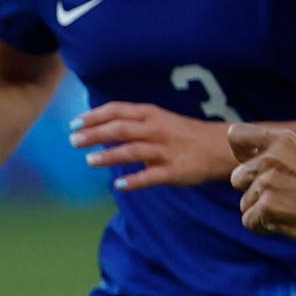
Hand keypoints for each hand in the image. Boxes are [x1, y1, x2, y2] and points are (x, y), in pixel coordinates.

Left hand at [70, 102, 233, 190]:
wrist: (222, 148)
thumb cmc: (186, 134)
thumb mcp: (162, 120)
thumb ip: (135, 123)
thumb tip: (102, 128)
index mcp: (152, 114)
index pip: (117, 111)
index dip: (94, 116)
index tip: (75, 124)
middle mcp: (157, 130)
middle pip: (120, 129)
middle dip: (94, 134)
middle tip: (73, 141)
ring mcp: (165, 150)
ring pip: (132, 150)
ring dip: (108, 156)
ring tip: (89, 161)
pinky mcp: (174, 171)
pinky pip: (150, 176)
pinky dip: (134, 181)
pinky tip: (118, 185)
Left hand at [229, 124, 295, 250]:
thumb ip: (270, 155)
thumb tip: (239, 155)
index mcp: (282, 140)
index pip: (235, 134)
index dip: (240, 152)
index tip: (253, 161)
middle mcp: (272, 157)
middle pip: (237, 177)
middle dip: (253, 190)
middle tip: (286, 195)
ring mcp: (268, 183)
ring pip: (244, 202)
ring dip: (262, 211)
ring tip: (291, 209)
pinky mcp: (266, 207)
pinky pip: (249, 221)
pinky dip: (265, 227)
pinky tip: (288, 222)